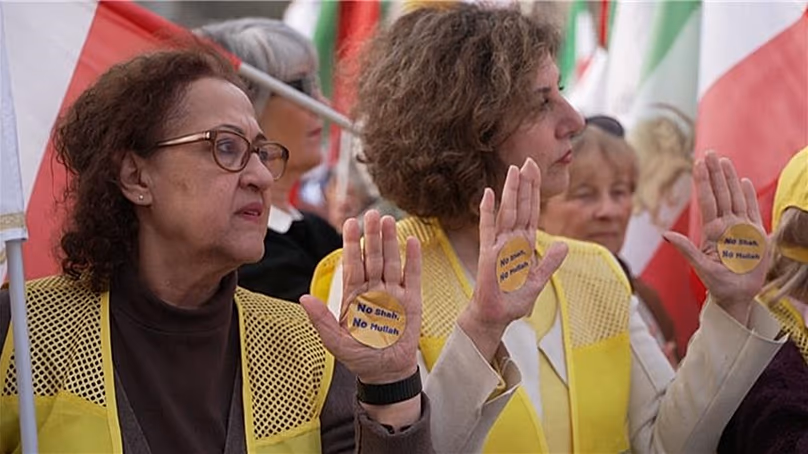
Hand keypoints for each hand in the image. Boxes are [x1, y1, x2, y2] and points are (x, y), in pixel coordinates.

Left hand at [301, 210, 421, 384]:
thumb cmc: (359, 357)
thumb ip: (321, 320)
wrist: (385, 373)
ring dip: (391, 242)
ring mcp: (394, 294)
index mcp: (355, 295)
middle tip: (372, 213)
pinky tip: (412, 241)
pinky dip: (414, 259)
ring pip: (392, 262)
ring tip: (389, 221)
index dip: (351, 244)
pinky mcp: (412, 302)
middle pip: (373, 257)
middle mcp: (374, 289)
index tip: (350, 223)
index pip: (353, 264)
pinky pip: (413, 277)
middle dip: (372, 236)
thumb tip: (304, 298)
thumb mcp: (335, 341)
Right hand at [458, 158, 567, 360]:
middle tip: (528, 160)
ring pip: (507, 212)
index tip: (535, 170)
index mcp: (525, 244)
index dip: (534, 191)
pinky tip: (487, 194)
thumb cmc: (513, 299)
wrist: (496, 316)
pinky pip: (487, 229)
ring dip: (511, 192)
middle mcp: (512, 240)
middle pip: (520, 206)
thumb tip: (563, 244)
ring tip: (513, 170)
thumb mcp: (537, 281)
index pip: (532, 212)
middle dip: (525, 184)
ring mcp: (499, 244)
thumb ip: (549, 262)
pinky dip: (487, 211)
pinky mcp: (488, 253)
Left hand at [664, 151, 768, 323]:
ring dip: (730, 179)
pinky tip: (744, 181)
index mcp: (712, 231)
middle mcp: (726, 225)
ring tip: (724, 161)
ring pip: (735, 197)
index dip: (703, 181)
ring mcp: (741, 228)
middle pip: (720, 193)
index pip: (707, 200)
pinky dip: (749, 196)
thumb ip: (685, 249)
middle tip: (710, 153)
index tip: (698, 163)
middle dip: (715, 173)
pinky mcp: (756, 235)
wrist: (737, 296)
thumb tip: (665, 234)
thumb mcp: (700, 267)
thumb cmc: (717, 284)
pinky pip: (752, 210)